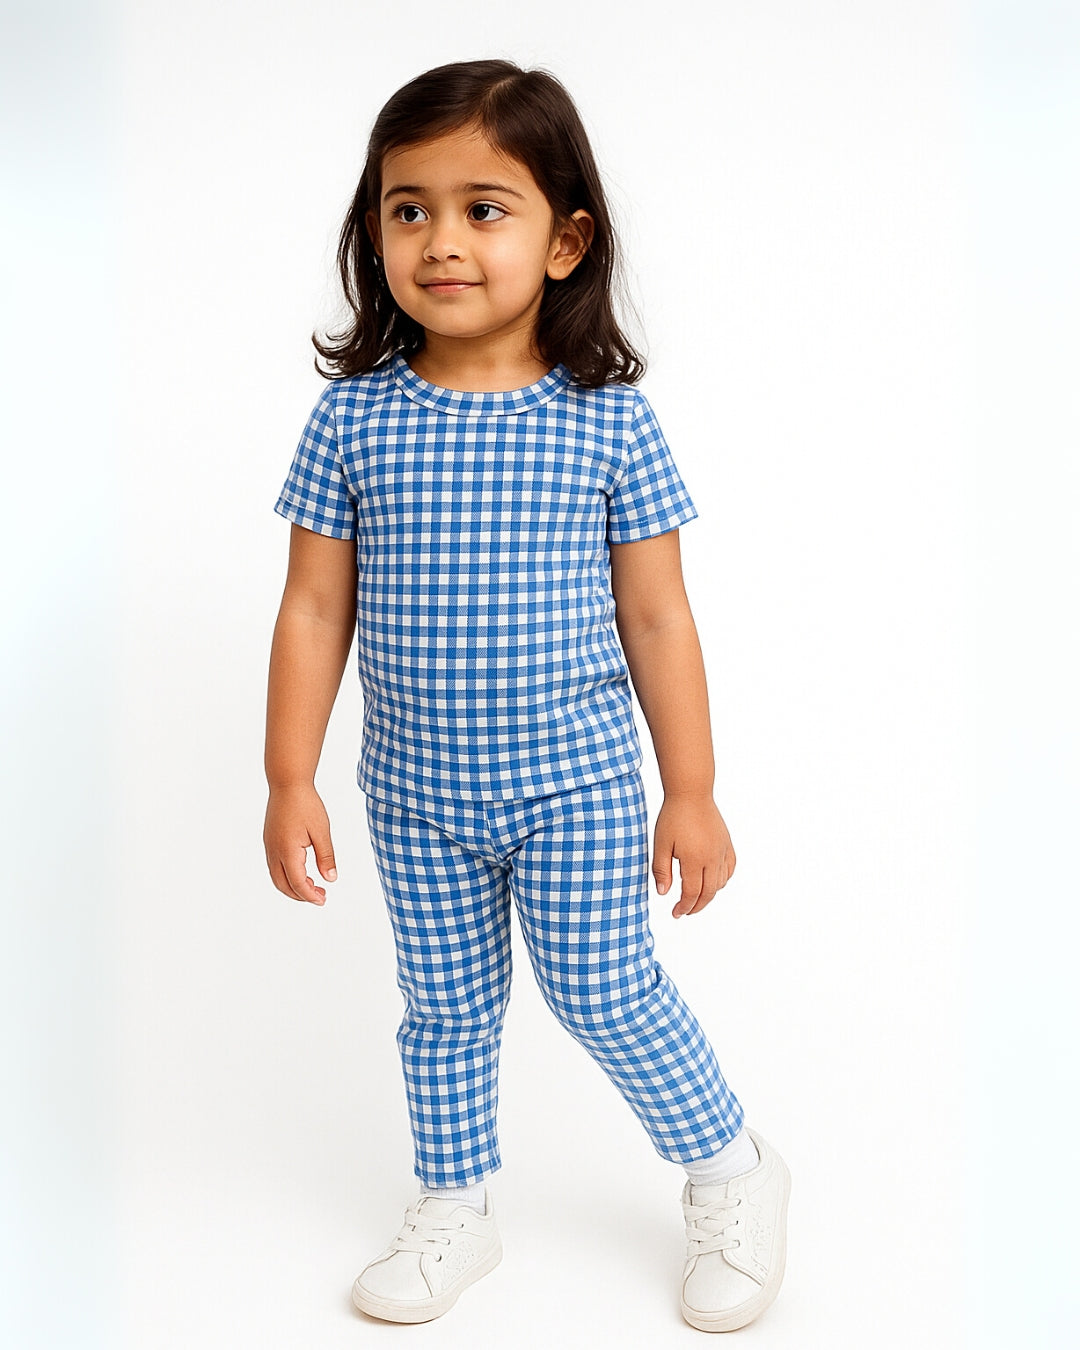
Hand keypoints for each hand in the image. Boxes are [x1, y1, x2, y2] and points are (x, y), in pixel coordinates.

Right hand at [263, 783, 337, 905]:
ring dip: (293, 887)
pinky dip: (287, 876)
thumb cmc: (306, 804)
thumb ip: (326, 857)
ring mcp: (269, 847)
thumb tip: (330, 879)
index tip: (323, 899)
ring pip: (277, 878)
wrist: (287, 784)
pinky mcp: (269, 841)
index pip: (297, 883)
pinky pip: (275, 867)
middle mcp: (274, 852)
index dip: (310, 895)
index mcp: (288, 851)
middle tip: (320, 896)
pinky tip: (302, 872)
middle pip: (283, 885)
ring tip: (313, 886)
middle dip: (301, 895)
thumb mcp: (321, 831)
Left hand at [652, 794, 735, 918]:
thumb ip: (661, 870)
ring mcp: (722, 851)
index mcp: (695, 860)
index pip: (692, 893)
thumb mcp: (661, 844)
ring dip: (709, 894)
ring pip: (721, 883)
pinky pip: (729, 869)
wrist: (691, 793)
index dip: (684, 907)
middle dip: (696, 906)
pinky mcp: (727, 844)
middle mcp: (712, 858)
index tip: (675, 913)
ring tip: (695, 897)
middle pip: (709, 892)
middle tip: (684, 911)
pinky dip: (722, 880)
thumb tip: (664, 893)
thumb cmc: (673, 817)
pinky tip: (713, 881)